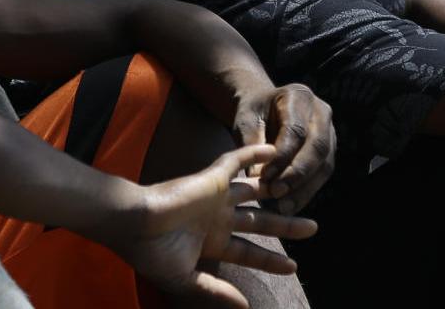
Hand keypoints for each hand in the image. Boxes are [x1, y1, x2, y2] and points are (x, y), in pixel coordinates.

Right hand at [112, 144, 319, 307]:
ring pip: (256, 192)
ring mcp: (215, 197)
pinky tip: (275, 150)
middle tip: (312, 229)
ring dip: (277, 190)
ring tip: (302, 184)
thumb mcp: (185, 279)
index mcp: (211, 242)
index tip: (292, 266)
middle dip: (286, 226)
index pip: (249, 252)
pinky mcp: (211, 177)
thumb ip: (215, 290)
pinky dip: (254, 155)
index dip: (270, 260)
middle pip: (260, 222)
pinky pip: (236, 161)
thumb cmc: (152, 253)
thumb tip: (244, 306)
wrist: (133, 223)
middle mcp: (217, 218)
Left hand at [231, 84, 335, 214]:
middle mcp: (321, 111)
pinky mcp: (331, 151)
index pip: (296, 130)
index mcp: (298, 96)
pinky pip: (323, 174)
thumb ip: (251, 144)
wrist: (266, 111)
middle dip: (297, 174)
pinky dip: (307, 191)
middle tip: (276, 193)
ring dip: (304, 188)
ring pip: (324, 163)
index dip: (282, 156)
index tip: (265, 176)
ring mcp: (330, 131)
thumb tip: (258, 175)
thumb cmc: (254, 115)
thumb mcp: (246, 122)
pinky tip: (291, 206)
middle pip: (317, 147)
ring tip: (283, 206)